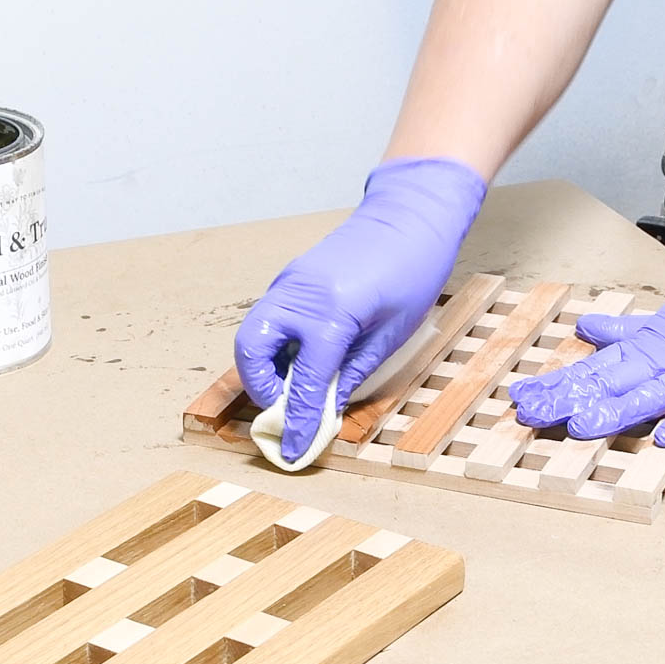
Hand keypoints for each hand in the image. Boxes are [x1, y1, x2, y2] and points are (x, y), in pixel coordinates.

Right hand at [234, 157, 485, 461]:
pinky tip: (297, 363)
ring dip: (262, 369)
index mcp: (332, 312)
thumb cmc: (413, 270)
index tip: (293, 449)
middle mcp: (299, 295)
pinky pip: (268, 320)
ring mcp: (289, 284)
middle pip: (251, 352)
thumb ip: (352, 373)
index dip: (296, 419)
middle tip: (283, 413)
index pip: (302, 379)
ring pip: (252, 336)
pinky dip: (273, 347)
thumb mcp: (391, 334)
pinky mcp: (289, 280)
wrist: (411, 214)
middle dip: (260, 390)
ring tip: (290, 391)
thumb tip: (324, 410)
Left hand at [509, 262, 664, 445]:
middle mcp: (660, 366)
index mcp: (641, 352)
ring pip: (649, 397)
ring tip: (583, 426)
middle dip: (568, 401)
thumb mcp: (660, 325)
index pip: (590, 370)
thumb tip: (583, 326)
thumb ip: (622, 332)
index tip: (520, 397)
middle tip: (532, 414)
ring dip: (615, 412)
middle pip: (608, 385)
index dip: (555, 384)